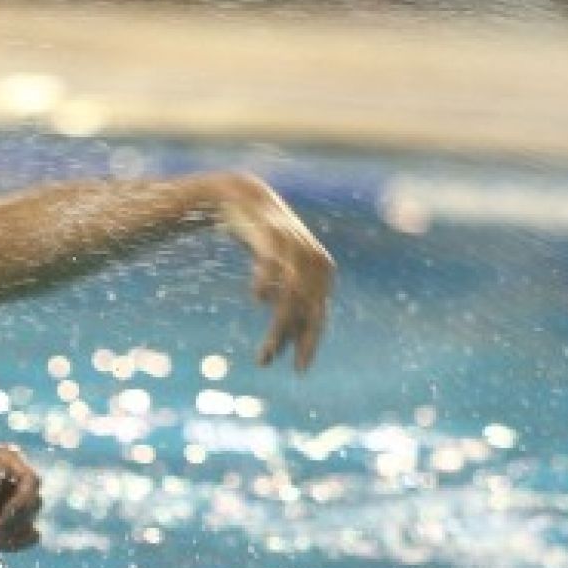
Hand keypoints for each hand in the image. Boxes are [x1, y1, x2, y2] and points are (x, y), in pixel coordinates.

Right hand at [210, 172, 334, 370]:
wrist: (245, 196)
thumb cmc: (264, 239)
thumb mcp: (280, 270)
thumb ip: (287, 298)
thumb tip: (290, 336)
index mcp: (321, 272)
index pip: (318, 316)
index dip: (309, 342)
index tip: (300, 370)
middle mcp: (314, 262)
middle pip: (306, 310)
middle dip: (289, 340)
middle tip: (267, 362)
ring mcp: (295, 249)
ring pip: (290, 296)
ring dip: (278, 326)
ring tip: (262, 349)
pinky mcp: (273, 237)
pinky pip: (273, 266)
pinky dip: (266, 283)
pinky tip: (257, 297)